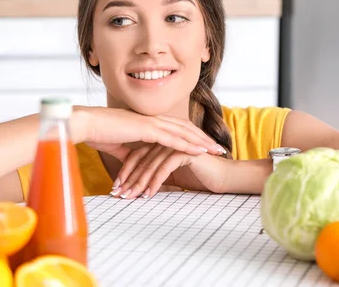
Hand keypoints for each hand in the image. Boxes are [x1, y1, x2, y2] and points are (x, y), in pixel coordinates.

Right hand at [77, 107, 225, 155]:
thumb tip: (136, 163)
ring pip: (183, 132)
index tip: (205, 145)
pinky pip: (172, 138)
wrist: (84, 124)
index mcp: (147, 121)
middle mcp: (152, 119)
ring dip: (202, 141)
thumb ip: (131, 153)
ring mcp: (150, 122)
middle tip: (220, 148)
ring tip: (217, 150)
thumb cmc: (97, 133)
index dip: (192, 136)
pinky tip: (200, 151)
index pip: (176, 128)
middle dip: (204, 138)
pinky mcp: (146, 129)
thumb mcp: (119, 146)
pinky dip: (188, 144)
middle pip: (185, 128)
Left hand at [109, 144, 228, 198]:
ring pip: (151, 164)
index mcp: (162, 143)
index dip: (126, 173)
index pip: (137, 156)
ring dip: (139, 182)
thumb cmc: (199, 178)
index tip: (116, 190)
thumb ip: (157, 177)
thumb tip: (139, 189)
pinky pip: (165, 168)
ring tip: (130, 197)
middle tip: (117, 195)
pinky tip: (149, 195)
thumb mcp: (172, 178)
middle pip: (141, 159)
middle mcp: (167, 141)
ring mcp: (176, 145)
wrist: (223, 178)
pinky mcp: (185, 153)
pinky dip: (155, 182)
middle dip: (128, 179)